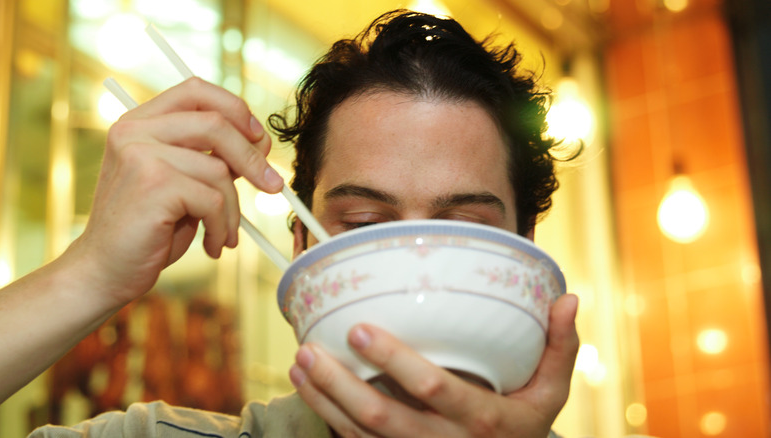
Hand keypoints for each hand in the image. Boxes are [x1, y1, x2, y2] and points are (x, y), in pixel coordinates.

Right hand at [68, 77, 282, 307]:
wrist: (105, 271)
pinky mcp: (153, 184)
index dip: (235, 109)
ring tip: (224, 234)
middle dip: (252, 158)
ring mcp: (140, 154)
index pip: (196, 91)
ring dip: (233, 211)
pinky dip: (221, 228)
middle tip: (272, 186)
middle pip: (216, 123)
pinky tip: (211, 245)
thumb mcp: (182, 182)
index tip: (259, 139)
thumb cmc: (148, 229)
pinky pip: (213, 201)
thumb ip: (209, 156)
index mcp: (139, 122)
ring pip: (219, 171)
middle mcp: (134, 131)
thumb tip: (261, 141)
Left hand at [289, 293, 578, 437]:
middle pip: (381, 417)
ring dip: (324, 398)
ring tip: (301, 361)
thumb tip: (568, 297)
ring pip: (359, 435)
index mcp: (481, 418)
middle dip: (341, 384)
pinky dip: (327, 417)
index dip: (394, 360)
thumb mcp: (550, 392)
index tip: (361, 327)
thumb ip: (560, 346)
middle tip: (312, 348)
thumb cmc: (524, 425)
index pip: (433, 388)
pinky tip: (307, 387)